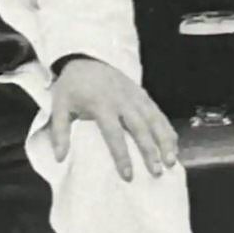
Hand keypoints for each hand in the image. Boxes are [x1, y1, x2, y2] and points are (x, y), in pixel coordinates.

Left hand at [48, 58, 179, 181]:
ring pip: (155, 120)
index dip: (122, 155)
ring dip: (165, 141)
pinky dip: (168, 129)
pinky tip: (174, 145)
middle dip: (150, 151)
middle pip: (140, 128)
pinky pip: (159, 113)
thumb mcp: (59, 105)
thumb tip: (59, 158)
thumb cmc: (72, 86)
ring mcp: (135, 96)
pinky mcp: (143, 94)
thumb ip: (59, 132)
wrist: (85, 58)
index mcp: (101, 104)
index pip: (114, 133)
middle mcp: (122, 100)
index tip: (128, 175)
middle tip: (156, 172)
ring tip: (171, 162)